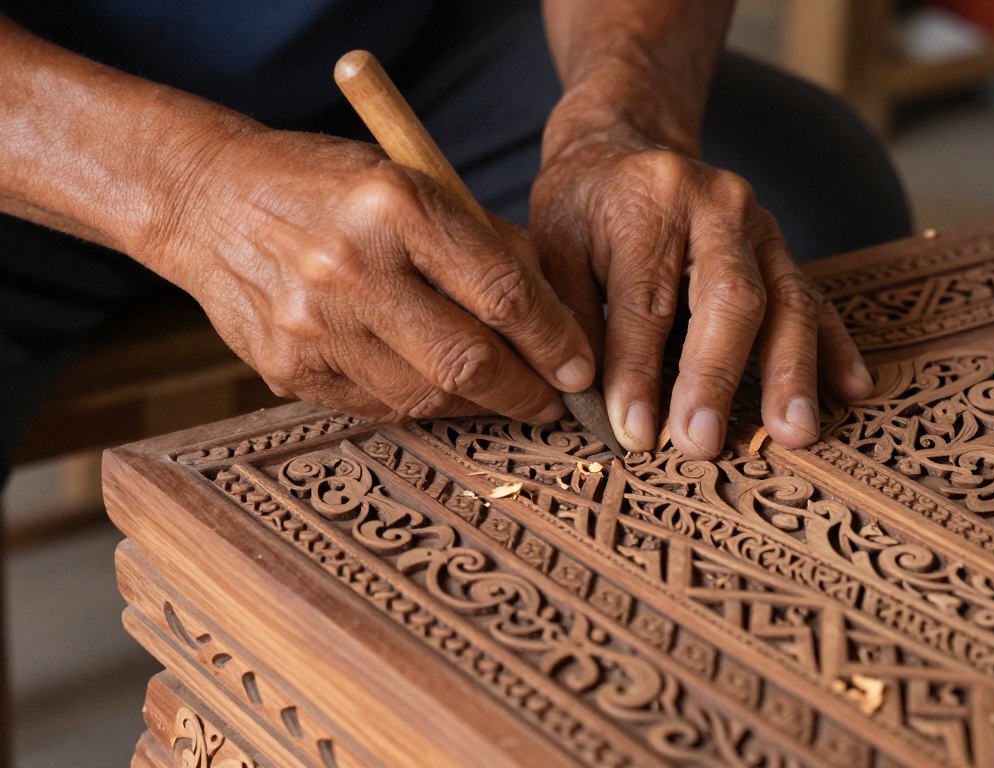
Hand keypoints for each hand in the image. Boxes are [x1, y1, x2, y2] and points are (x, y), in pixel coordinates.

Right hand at [142, 128, 595, 422]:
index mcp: (392, 206)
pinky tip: (443, 393)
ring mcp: (312, 327)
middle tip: (554, 401)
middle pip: (468, 359)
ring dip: (479, 405)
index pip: (501, 291)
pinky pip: (380, 407)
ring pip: (426, 395)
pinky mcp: (287, 370)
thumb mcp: (406, 181)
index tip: (580, 367)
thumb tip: (550, 314)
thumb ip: (476, 243)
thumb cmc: (324, 185)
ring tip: (504, 396)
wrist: (208, 202)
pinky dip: (424, 405)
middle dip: (527, 391)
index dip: (554, 339)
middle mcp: (350, 268)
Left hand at [530, 125, 873, 456]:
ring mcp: (760, 227)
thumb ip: (572, 313)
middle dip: (717, 376)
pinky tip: (850, 389)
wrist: (628, 144)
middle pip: (730, 297)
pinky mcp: (782, 249)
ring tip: (794, 433)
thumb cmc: (584, 204)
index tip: (634, 433)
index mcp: (650, 202)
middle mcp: (717, 207)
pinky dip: (833, 346)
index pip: (646, 300)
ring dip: (791, 372)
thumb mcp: (555, 244)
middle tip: (704, 442)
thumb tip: (586, 392)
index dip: (639, 371)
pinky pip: (815, 297)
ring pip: (786, 300)